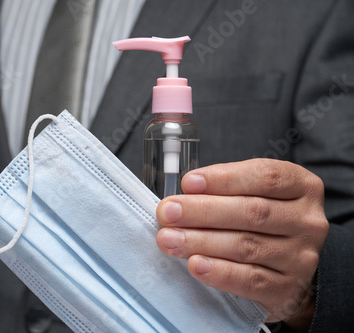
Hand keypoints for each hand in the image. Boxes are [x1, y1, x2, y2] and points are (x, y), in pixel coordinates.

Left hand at [156, 159, 328, 330]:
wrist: (290, 268)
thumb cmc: (263, 222)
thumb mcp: (255, 194)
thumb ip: (225, 190)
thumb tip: (183, 196)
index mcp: (302, 187)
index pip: (266, 176)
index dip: (224, 178)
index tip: (188, 183)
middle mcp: (307, 221)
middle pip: (252, 211)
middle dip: (203, 210)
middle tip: (168, 212)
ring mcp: (300, 257)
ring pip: (247, 246)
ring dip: (201, 241)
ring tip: (170, 239)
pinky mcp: (287, 288)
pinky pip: (249, 280)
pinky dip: (219, 272)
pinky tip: (195, 265)